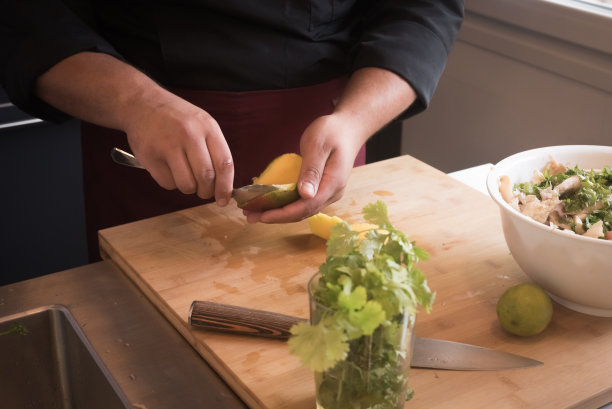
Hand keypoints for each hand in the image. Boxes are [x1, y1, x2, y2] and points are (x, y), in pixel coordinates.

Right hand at [124, 90, 233, 205]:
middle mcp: (189, 135)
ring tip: (185, 177)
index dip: (225, 187)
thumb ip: (215, 150)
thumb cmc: (177, 118)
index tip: (223, 200)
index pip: (224, 164)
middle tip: (203, 191)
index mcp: (207, 127)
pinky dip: (171, 183)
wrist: (142, 103)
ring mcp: (167, 145)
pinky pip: (167, 184)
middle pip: (205, 178)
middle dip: (206, 191)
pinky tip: (168, 169)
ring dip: (188, 188)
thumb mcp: (202, 124)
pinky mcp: (149, 156)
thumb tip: (224, 186)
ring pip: (186, 185)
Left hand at [243, 112, 361, 222]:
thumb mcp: (319, 145)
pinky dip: (286, 205)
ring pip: (302, 210)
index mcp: (333, 184)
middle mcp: (332, 194)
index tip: (262, 215)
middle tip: (250, 217)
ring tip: (255, 213)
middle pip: (302, 213)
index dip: (283, 214)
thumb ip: (312, 170)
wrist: (349, 128)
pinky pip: (302, 203)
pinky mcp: (322, 190)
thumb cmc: (332, 132)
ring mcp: (328, 193)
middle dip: (276, 217)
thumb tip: (305, 195)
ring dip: (279, 214)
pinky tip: (270, 204)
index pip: (306, 207)